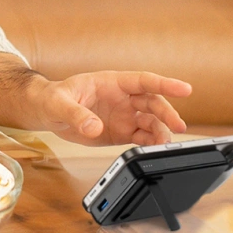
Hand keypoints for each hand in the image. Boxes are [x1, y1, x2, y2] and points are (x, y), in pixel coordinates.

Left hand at [27, 71, 192, 146]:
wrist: (46, 112)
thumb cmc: (53, 98)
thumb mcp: (60, 103)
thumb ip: (76, 114)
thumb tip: (93, 126)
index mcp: (111, 82)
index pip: (142, 80)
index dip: (164, 83)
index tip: (185, 89)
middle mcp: (122, 99)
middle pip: (152, 103)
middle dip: (167, 113)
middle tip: (178, 125)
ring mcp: (123, 116)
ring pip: (151, 122)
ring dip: (161, 132)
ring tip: (165, 145)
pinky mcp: (121, 133)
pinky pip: (142, 138)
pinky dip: (151, 144)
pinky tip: (155, 151)